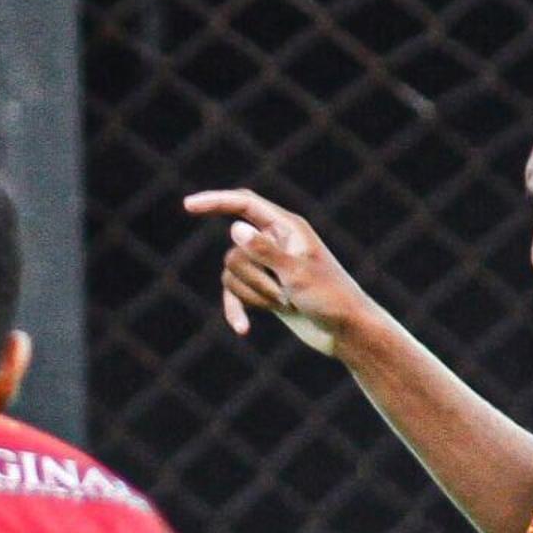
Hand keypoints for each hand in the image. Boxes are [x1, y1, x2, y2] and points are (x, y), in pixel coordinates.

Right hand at [180, 188, 372, 358]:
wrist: (345, 331)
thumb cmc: (331, 298)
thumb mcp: (297, 274)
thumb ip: (264, 251)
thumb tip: (234, 228)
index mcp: (287, 227)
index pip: (244, 204)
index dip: (215, 202)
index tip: (188, 206)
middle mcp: (274, 242)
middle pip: (234, 251)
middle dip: (252, 278)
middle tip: (285, 294)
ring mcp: (267, 267)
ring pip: (231, 273)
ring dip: (253, 295)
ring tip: (285, 304)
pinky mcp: (263, 289)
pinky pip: (233, 294)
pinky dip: (237, 310)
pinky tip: (243, 329)